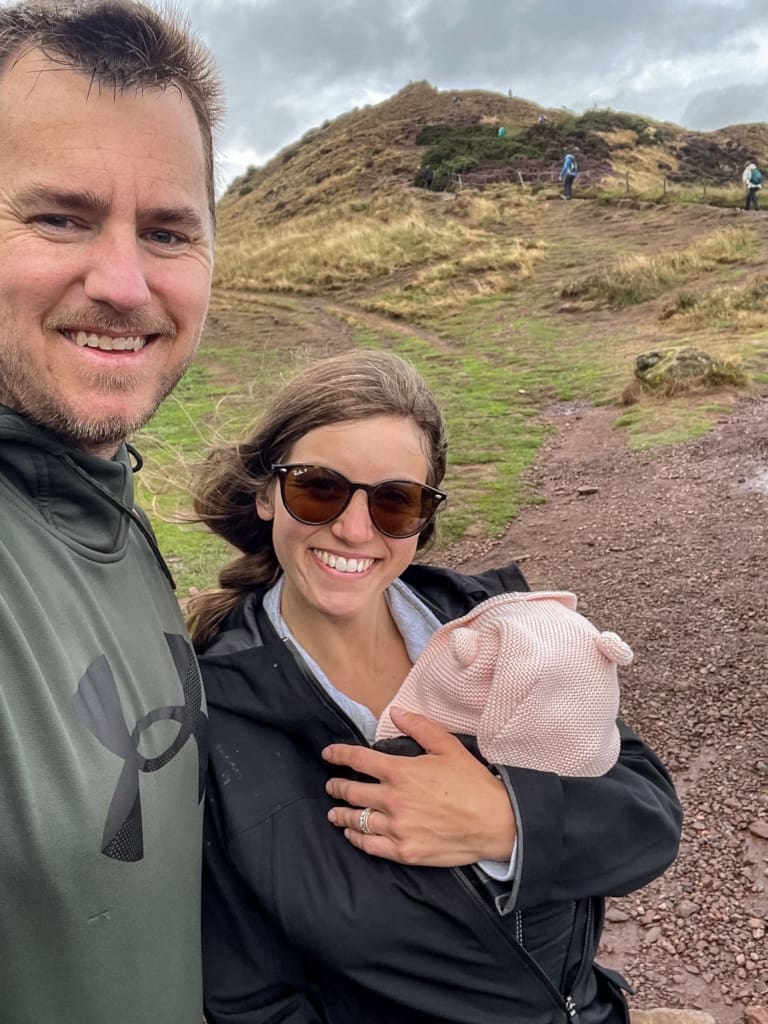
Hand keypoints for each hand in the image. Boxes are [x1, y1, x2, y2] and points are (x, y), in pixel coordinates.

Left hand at [322, 708, 516, 865]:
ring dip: (341, 814)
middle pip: (352, 791)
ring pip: (357, 820)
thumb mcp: (448, 746)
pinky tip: (352, 835)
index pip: (359, 759)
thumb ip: (420, 727)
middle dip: (337, 786)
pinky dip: (356, 839)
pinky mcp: (405, 851)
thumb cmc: (473, 783)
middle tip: (331, 785)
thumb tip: (396, 713)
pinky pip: (370, 845)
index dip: (339, 754)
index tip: (328, 754)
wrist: (495, 822)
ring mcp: (398, 827)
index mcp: (401, 771)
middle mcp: (393, 799)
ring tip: (333, 813)